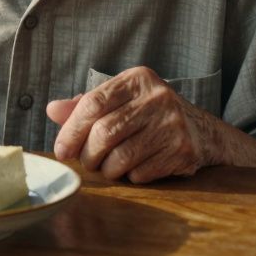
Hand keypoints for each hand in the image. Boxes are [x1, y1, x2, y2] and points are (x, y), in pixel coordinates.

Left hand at [46, 67, 222, 182]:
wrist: (203, 132)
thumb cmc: (149, 115)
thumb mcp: (120, 101)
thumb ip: (86, 105)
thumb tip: (52, 110)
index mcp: (137, 79)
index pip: (94, 103)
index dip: (72, 130)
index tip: (61, 150)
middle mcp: (158, 97)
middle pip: (104, 133)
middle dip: (87, 154)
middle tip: (86, 162)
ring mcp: (172, 123)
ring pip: (121, 157)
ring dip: (107, 169)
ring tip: (108, 167)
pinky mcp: (183, 150)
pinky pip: (140, 173)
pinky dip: (130, 176)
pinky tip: (134, 169)